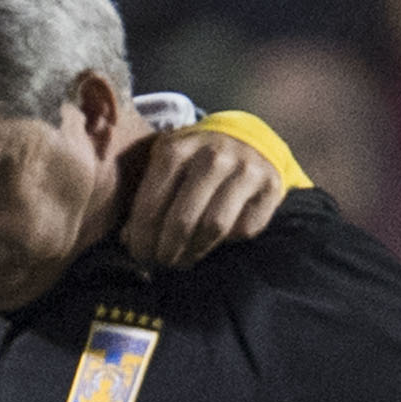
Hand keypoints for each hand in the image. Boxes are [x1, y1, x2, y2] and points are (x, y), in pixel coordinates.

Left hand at [119, 125, 287, 271]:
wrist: (244, 137)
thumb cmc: (193, 160)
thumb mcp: (165, 164)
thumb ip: (145, 197)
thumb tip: (129, 240)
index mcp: (176, 149)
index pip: (151, 205)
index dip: (142, 238)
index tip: (139, 255)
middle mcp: (212, 156)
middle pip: (182, 221)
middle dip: (166, 251)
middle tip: (161, 263)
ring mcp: (245, 169)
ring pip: (214, 228)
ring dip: (194, 251)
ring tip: (183, 259)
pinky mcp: (271, 186)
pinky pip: (245, 228)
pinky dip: (228, 241)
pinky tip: (215, 240)